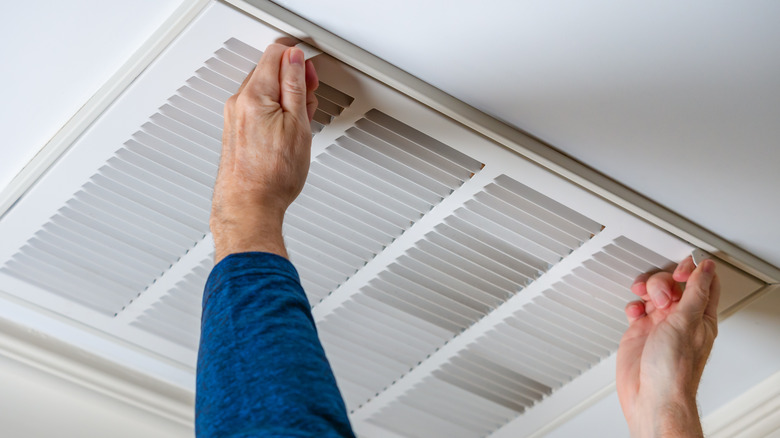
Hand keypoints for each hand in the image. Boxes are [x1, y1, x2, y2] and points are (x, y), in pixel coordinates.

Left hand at [210, 43, 318, 262]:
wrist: (250, 207)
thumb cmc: (272, 176)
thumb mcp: (297, 125)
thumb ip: (295, 85)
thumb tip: (295, 60)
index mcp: (254, 95)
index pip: (275, 54)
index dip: (298, 59)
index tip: (310, 72)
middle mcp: (238, 102)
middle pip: (268, 70)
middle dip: (293, 79)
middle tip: (309, 100)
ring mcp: (234, 117)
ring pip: (264, 90)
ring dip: (285, 98)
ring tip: (300, 122)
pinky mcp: (235, 131)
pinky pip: (257, 109)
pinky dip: (274, 112)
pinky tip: (286, 132)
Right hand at [616, 256, 719, 437]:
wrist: (651, 396)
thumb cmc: (673, 370)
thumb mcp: (686, 322)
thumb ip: (695, 292)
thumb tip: (705, 268)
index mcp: (700, 316)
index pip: (702, 283)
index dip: (692, 270)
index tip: (679, 271)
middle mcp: (680, 319)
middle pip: (673, 284)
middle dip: (663, 282)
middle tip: (661, 297)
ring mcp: (659, 324)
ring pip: (652, 293)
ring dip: (646, 290)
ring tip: (646, 303)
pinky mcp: (640, 331)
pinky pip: (636, 308)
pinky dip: (633, 305)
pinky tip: (635, 313)